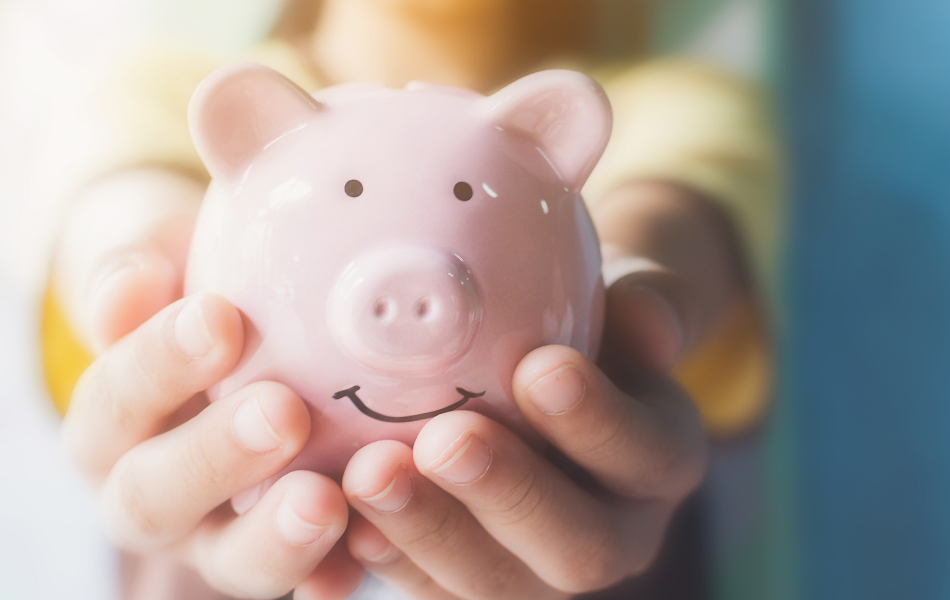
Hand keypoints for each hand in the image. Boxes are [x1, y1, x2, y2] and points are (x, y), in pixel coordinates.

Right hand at [57, 169, 362, 598]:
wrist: (251, 354)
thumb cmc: (214, 302)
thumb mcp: (175, 272)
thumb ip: (143, 275)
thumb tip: (134, 282)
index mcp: (114, 422)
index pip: (116, 398)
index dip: (159, 363)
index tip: (219, 316)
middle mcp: (153, 492)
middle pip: (154, 496)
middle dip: (215, 456)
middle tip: (281, 411)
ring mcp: (220, 537)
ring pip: (232, 559)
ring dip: (276, 536)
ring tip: (325, 500)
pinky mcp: (289, 558)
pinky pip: (310, 580)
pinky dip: (334, 573)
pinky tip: (373, 545)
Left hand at [322, 182, 742, 597]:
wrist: (544, 377)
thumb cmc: (583, 327)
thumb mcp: (625, 300)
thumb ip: (644, 305)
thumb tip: (648, 320)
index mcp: (658, 461)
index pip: (645, 451)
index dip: (598, 421)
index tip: (539, 367)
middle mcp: (614, 533)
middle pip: (578, 544)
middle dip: (508, 494)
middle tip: (445, 439)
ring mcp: (539, 569)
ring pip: (498, 584)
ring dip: (431, 533)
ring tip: (370, 473)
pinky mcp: (474, 580)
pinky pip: (436, 590)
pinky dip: (390, 560)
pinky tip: (344, 521)